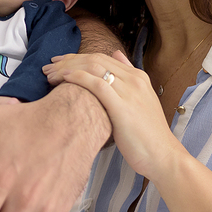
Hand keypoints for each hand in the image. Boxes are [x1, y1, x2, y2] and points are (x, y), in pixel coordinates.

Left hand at [43, 51, 180, 181]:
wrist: (163, 156)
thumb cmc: (147, 135)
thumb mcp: (140, 101)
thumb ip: (127, 79)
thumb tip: (116, 56)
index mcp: (138, 77)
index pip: (102, 57)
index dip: (77, 57)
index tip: (59, 62)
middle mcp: (134, 79)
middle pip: (95, 59)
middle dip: (68, 60)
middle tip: (48, 67)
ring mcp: (129, 91)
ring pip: (93, 68)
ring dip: (67, 68)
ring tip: (49, 74)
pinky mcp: (122, 106)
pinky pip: (96, 84)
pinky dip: (77, 77)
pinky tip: (63, 79)